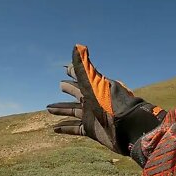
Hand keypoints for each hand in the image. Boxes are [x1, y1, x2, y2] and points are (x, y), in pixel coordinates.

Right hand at [47, 44, 165, 155]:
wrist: (127, 126)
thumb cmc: (112, 103)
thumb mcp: (95, 84)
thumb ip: (85, 67)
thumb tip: (77, 46)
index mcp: (94, 89)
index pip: (81, 78)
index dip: (73, 72)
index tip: (65, 68)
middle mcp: (92, 101)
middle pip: (76, 94)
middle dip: (68, 89)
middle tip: (59, 85)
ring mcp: (91, 115)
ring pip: (72, 112)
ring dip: (61, 110)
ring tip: (48, 108)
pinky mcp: (90, 129)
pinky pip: (74, 129)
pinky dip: (65, 129)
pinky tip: (54, 129)